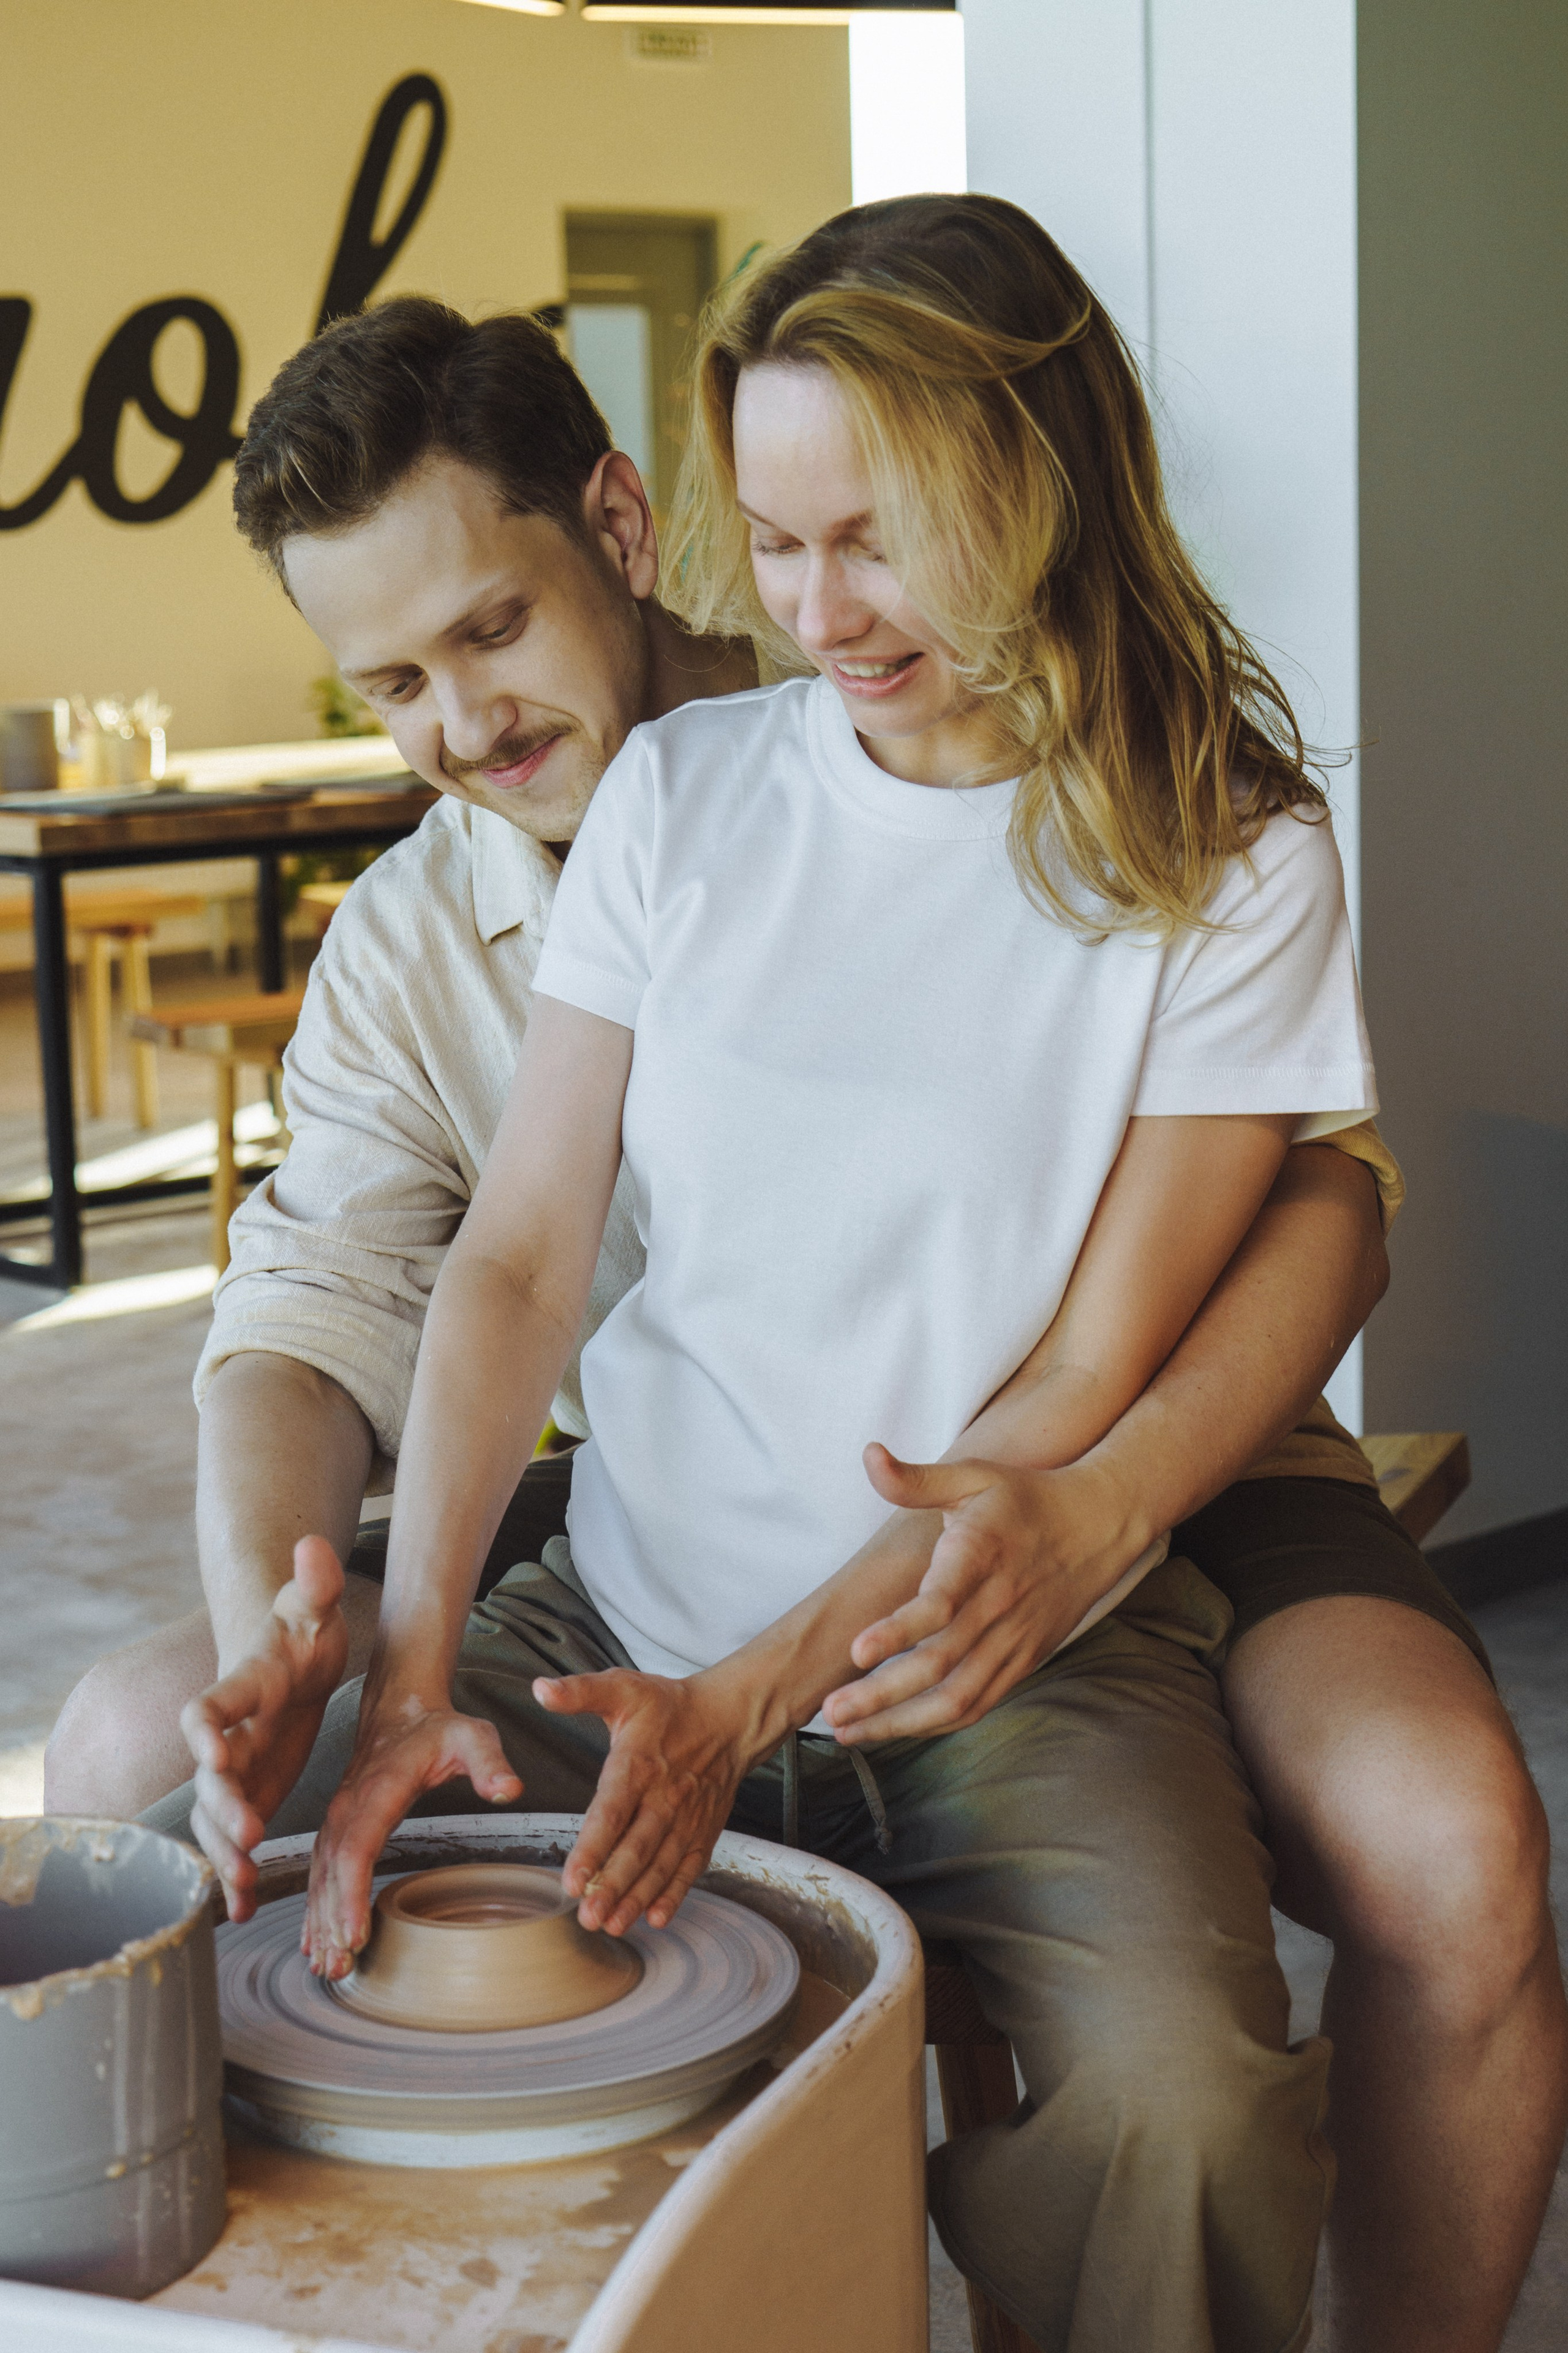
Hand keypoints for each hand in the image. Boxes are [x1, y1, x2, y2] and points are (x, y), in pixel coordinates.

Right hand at [181, 1534, 351, 1920]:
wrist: (291, 1657)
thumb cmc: (302, 1629)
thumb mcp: (315, 1606)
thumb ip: (315, 1582)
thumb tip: (314, 1542)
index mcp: (243, 1686)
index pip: (209, 1705)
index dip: (205, 1728)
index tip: (212, 1752)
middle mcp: (229, 1732)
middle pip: (210, 1774)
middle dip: (222, 1806)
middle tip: (247, 1833)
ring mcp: (236, 1766)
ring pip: (214, 1816)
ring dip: (222, 1851)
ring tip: (238, 1885)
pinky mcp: (249, 1792)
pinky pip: (230, 1838)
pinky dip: (230, 1870)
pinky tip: (238, 1907)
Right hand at [304, 1693, 521, 1977]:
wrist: (400, 1708)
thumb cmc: (437, 1726)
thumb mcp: (473, 1735)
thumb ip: (490, 1761)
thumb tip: (510, 1789)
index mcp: (378, 1789)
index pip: (357, 1847)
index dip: (352, 1893)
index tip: (355, 1934)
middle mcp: (348, 1807)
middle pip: (332, 1872)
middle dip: (332, 1922)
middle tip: (340, 1967)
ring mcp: (338, 1818)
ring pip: (321, 1877)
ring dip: (321, 1922)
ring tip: (327, 1966)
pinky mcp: (337, 1828)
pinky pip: (320, 1873)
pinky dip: (315, 1908)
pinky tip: (316, 1940)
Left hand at [534, 1668, 756, 1937]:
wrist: (730, 1717)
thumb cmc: (670, 1705)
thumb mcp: (623, 1687)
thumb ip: (580, 1691)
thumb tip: (539, 1689)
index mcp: (638, 1764)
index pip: (611, 1811)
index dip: (592, 1847)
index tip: (571, 1879)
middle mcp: (664, 1796)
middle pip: (637, 1848)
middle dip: (613, 1886)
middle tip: (588, 1917)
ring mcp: (687, 1817)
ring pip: (661, 1864)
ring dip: (637, 1898)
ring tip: (613, 1925)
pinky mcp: (704, 1830)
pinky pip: (690, 1867)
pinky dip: (676, 1893)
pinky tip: (657, 1917)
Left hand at [820, 1443, 1140, 1743]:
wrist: (1098, 1527)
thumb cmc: (1025, 1499)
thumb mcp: (974, 1476)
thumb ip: (916, 1479)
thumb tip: (869, 1456)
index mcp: (981, 1557)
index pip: (940, 1603)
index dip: (899, 1630)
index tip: (857, 1651)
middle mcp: (998, 1607)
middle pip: (940, 1665)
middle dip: (882, 1695)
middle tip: (832, 1711)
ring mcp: (1013, 1641)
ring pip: (958, 1697)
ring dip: (902, 1721)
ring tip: (849, 1733)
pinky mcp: (1023, 1661)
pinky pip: (978, 1704)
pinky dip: (936, 1723)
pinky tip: (895, 1728)